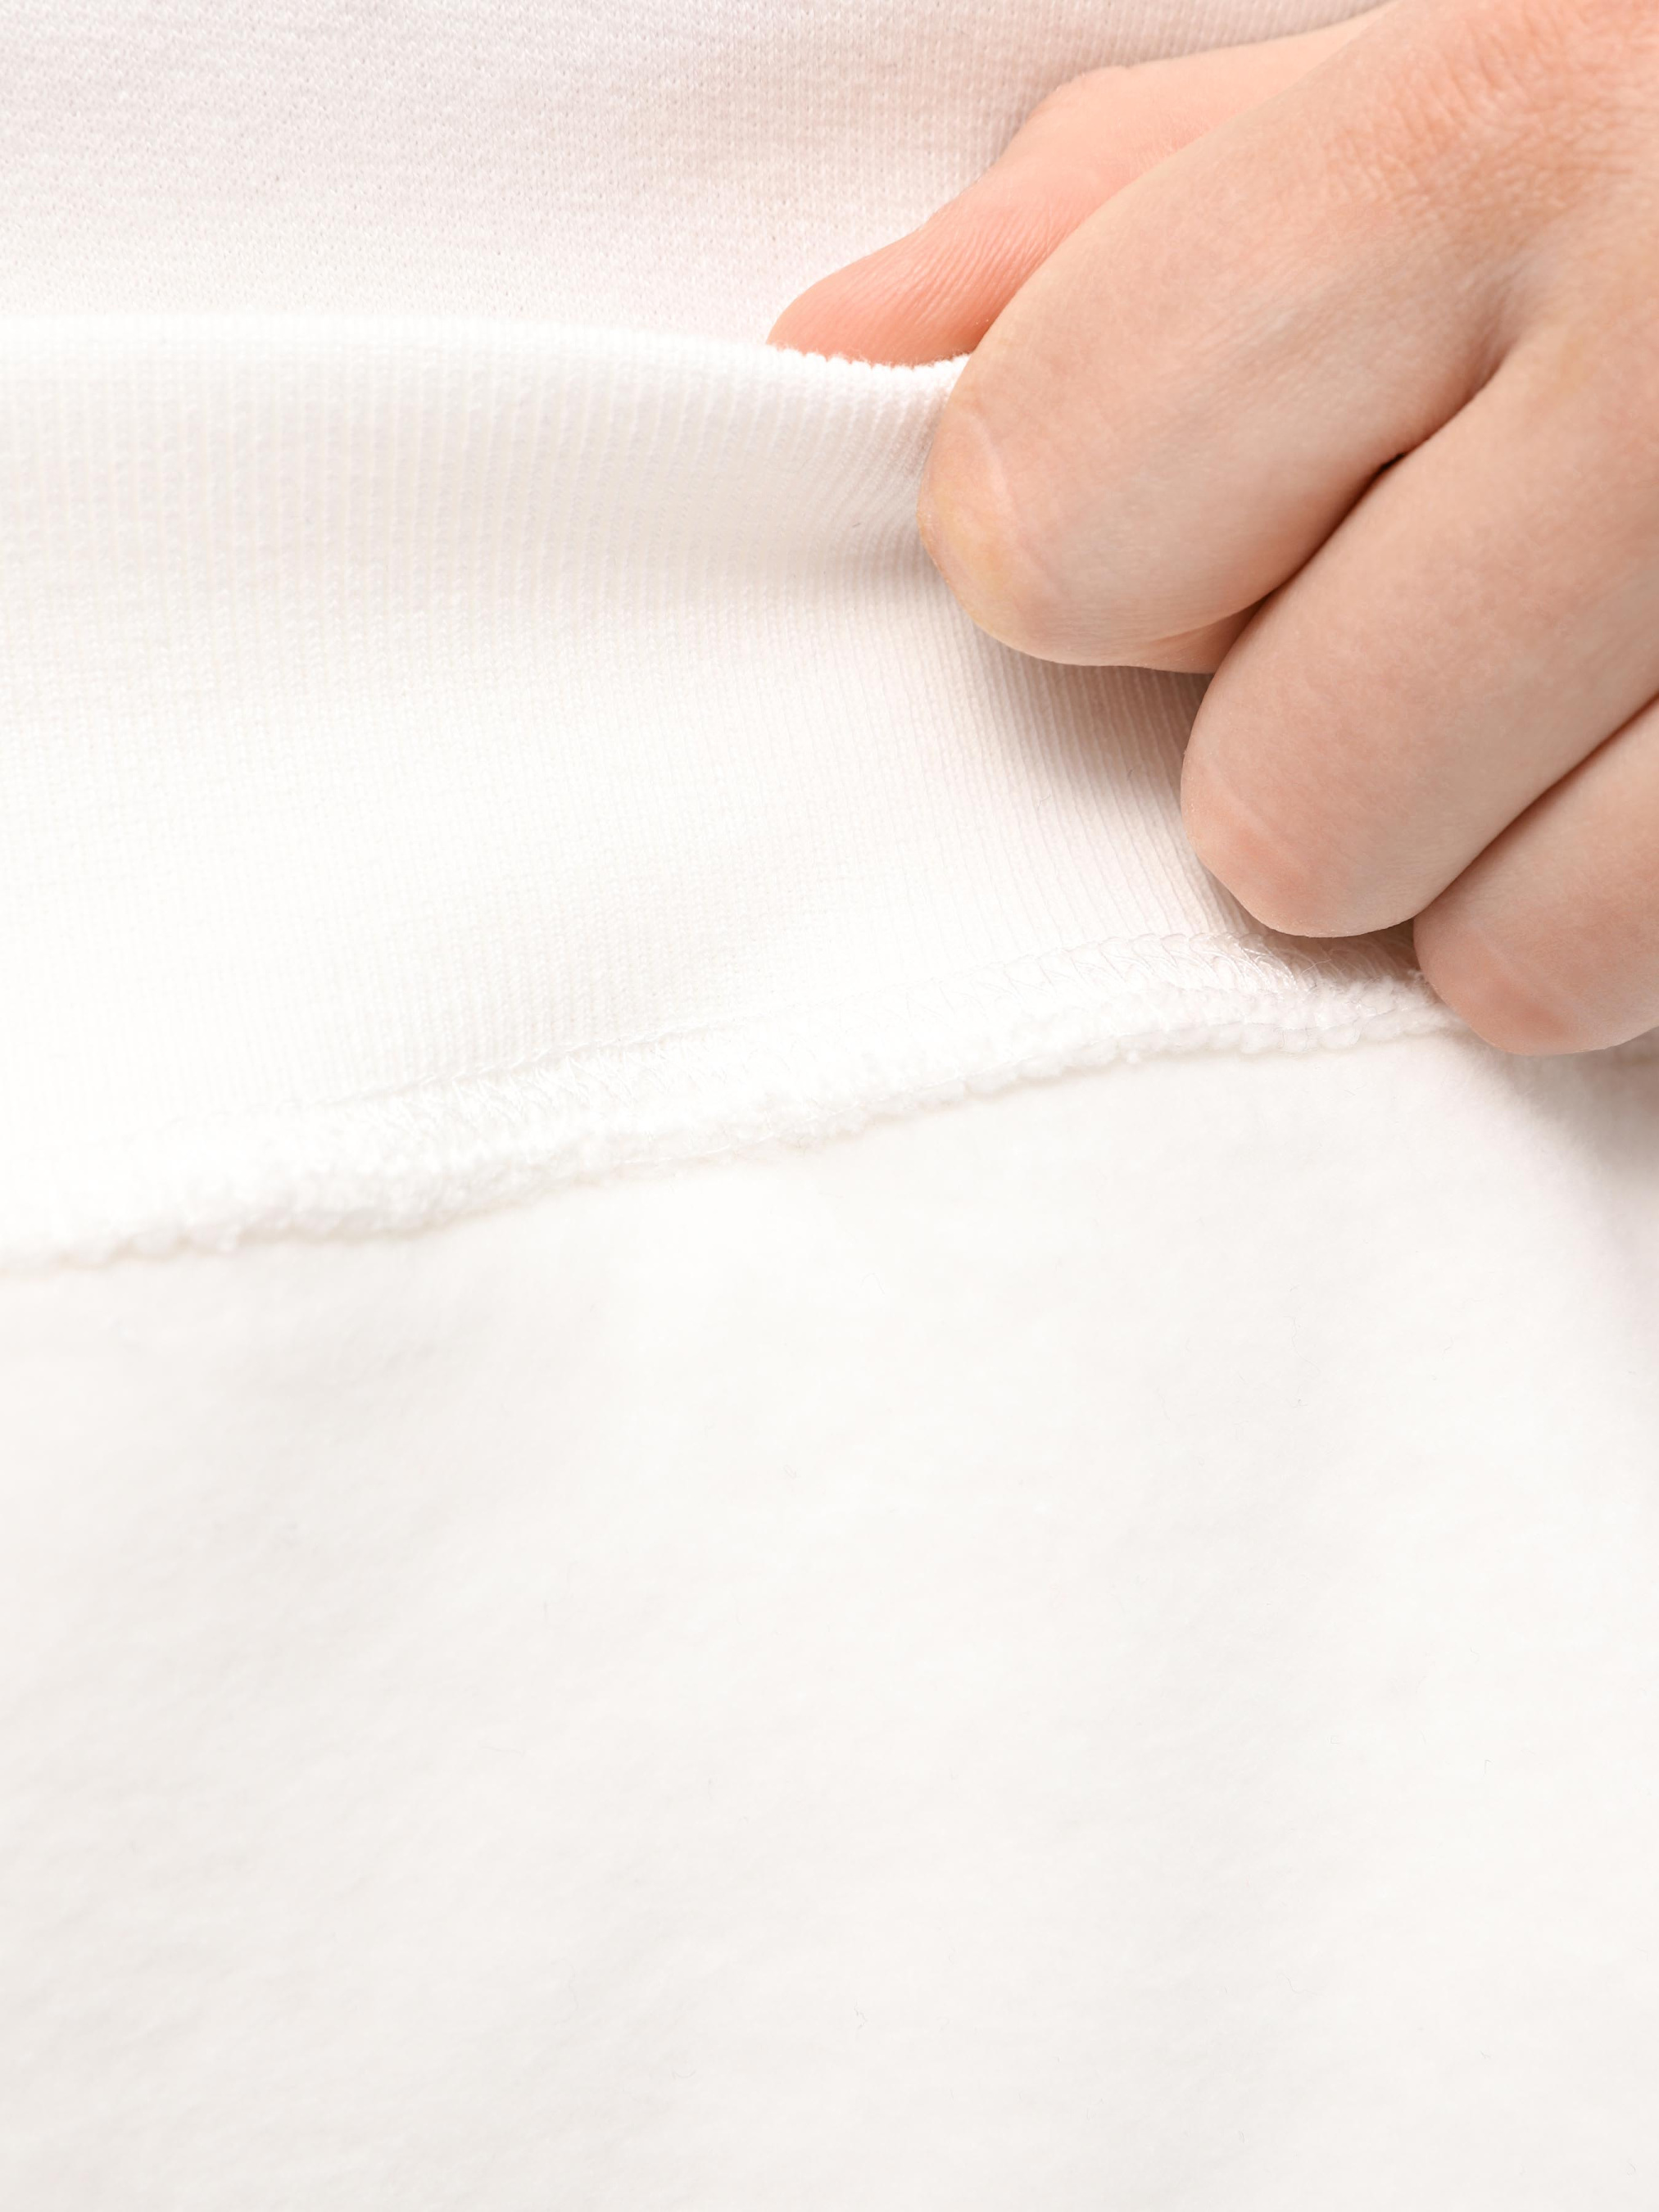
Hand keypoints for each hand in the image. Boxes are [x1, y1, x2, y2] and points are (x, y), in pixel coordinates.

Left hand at [770, 0, 1658, 1055]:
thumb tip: (828, 368)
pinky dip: (1611, 922)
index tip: (1190, 508)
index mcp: (1500, 130)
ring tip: (1576, 679)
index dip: (1073, 547)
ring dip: (1476, 855)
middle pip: (1271, 807)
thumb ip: (1106, 229)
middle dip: (1310, 740)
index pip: (1045, 513)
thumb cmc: (1657, 148)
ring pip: (1476, 956)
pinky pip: (1622, 1001)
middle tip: (1439, 599)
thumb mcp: (1408, 79)